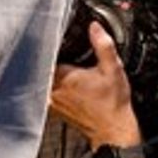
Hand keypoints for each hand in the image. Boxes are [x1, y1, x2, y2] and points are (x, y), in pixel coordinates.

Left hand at [48, 24, 140, 148]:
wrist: (113, 129)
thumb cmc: (114, 104)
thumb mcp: (113, 70)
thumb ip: (103, 46)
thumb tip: (95, 27)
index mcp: (63, 78)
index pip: (47, 55)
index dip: (51, 46)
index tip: (56, 41)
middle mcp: (52, 90)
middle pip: (43, 66)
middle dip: (51, 58)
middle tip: (63, 54)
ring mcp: (50, 101)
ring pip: (44, 79)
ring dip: (51, 72)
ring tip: (65, 67)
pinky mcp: (52, 109)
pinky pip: (46, 91)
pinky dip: (52, 85)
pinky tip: (65, 83)